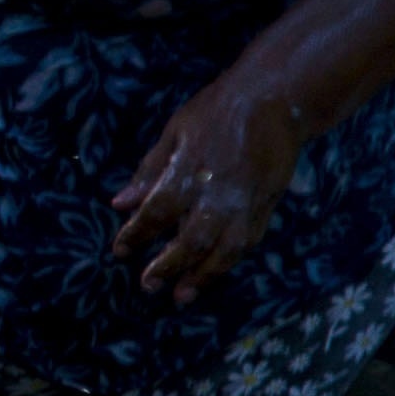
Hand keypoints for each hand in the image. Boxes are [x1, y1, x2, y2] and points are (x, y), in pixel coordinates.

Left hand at [111, 78, 308, 297]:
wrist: (275, 100)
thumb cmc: (217, 110)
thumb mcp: (175, 132)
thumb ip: (149, 170)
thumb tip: (120, 202)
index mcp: (187, 173)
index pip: (155, 214)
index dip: (135, 235)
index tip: (119, 251)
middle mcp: (216, 194)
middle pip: (189, 241)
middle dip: (167, 266)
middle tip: (148, 286)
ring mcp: (245, 203)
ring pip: (223, 251)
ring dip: (201, 276)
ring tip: (182, 296)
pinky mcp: (267, 206)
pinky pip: (247, 241)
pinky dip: (229, 260)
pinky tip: (214, 271)